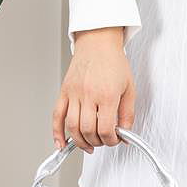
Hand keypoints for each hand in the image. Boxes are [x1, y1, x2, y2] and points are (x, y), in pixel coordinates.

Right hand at [53, 28, 134, 153]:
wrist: (98, 42)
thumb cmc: (113, 62)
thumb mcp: (129, 88)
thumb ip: (128, 113)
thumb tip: (125, 134)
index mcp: (106, 95)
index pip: (106, 129)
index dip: (111, 140)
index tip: (115, 139)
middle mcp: (88, 95)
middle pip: (88, 130)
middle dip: (97, 142)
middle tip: (103, 141)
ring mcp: (74, 94)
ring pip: (72, 127)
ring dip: (80, 142)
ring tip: (88, 145)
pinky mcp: (64, 92)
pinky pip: (57, 116)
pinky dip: (57, 133)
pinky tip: (61, 144)